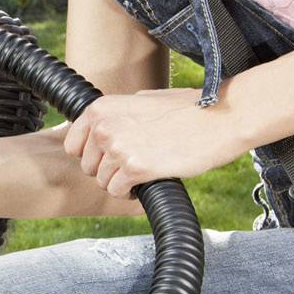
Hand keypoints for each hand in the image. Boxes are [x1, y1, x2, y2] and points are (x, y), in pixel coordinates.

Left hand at [61, 88, 252, 196]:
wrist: (221, 118)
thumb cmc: (189, 109)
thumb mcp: (143, 100)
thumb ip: (119, 114)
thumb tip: (101, 126)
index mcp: (102, 108)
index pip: (73, 145)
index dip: (91, 155)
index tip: (109, 158)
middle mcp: (104, 126)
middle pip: (87, 166)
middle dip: (107, 170)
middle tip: (132, 166)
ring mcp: (118, 147)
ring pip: (101, 181)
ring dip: (120, 182)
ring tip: (143, 172)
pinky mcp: (135, 167)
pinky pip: (117, 191)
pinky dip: (130, 193)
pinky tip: (146, 182)